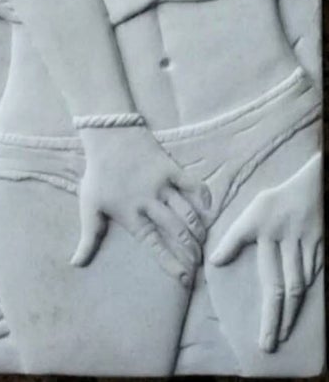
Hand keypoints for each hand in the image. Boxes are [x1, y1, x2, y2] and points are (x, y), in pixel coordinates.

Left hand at [71, 126, 210, 286]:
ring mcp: (161, 184)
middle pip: (176, 231)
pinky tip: (209, 210)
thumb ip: (88, 238)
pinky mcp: (170, 167)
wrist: (108, 137)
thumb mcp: (89, 206)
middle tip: (199, 264)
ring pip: (187, 212)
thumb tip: (76, 264)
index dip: (170, 262)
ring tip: (204, 244)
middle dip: (191, 251)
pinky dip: (203, 197)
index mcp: (130, 214)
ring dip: (198, 230)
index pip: (154, 244)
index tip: (184, 279)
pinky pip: (192, 184)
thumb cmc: (98, 174)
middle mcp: (148, 201)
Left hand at [210, 153, 322, 352]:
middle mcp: (285, 242)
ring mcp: (305, 246)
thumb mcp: (250, 212)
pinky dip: (306, 294)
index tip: (246, 312)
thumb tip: (214, 261)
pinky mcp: (320, 248)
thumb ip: (234, 238)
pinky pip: (314, 276)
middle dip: (275, 318)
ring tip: (282, 333)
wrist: (312, 187)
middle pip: (282, 287)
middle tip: (268, 344)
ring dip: (291, 312)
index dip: (246, 280)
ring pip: (299, 286)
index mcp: (263, 231)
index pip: (256, 264)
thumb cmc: (275, 201)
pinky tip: (298, 310)